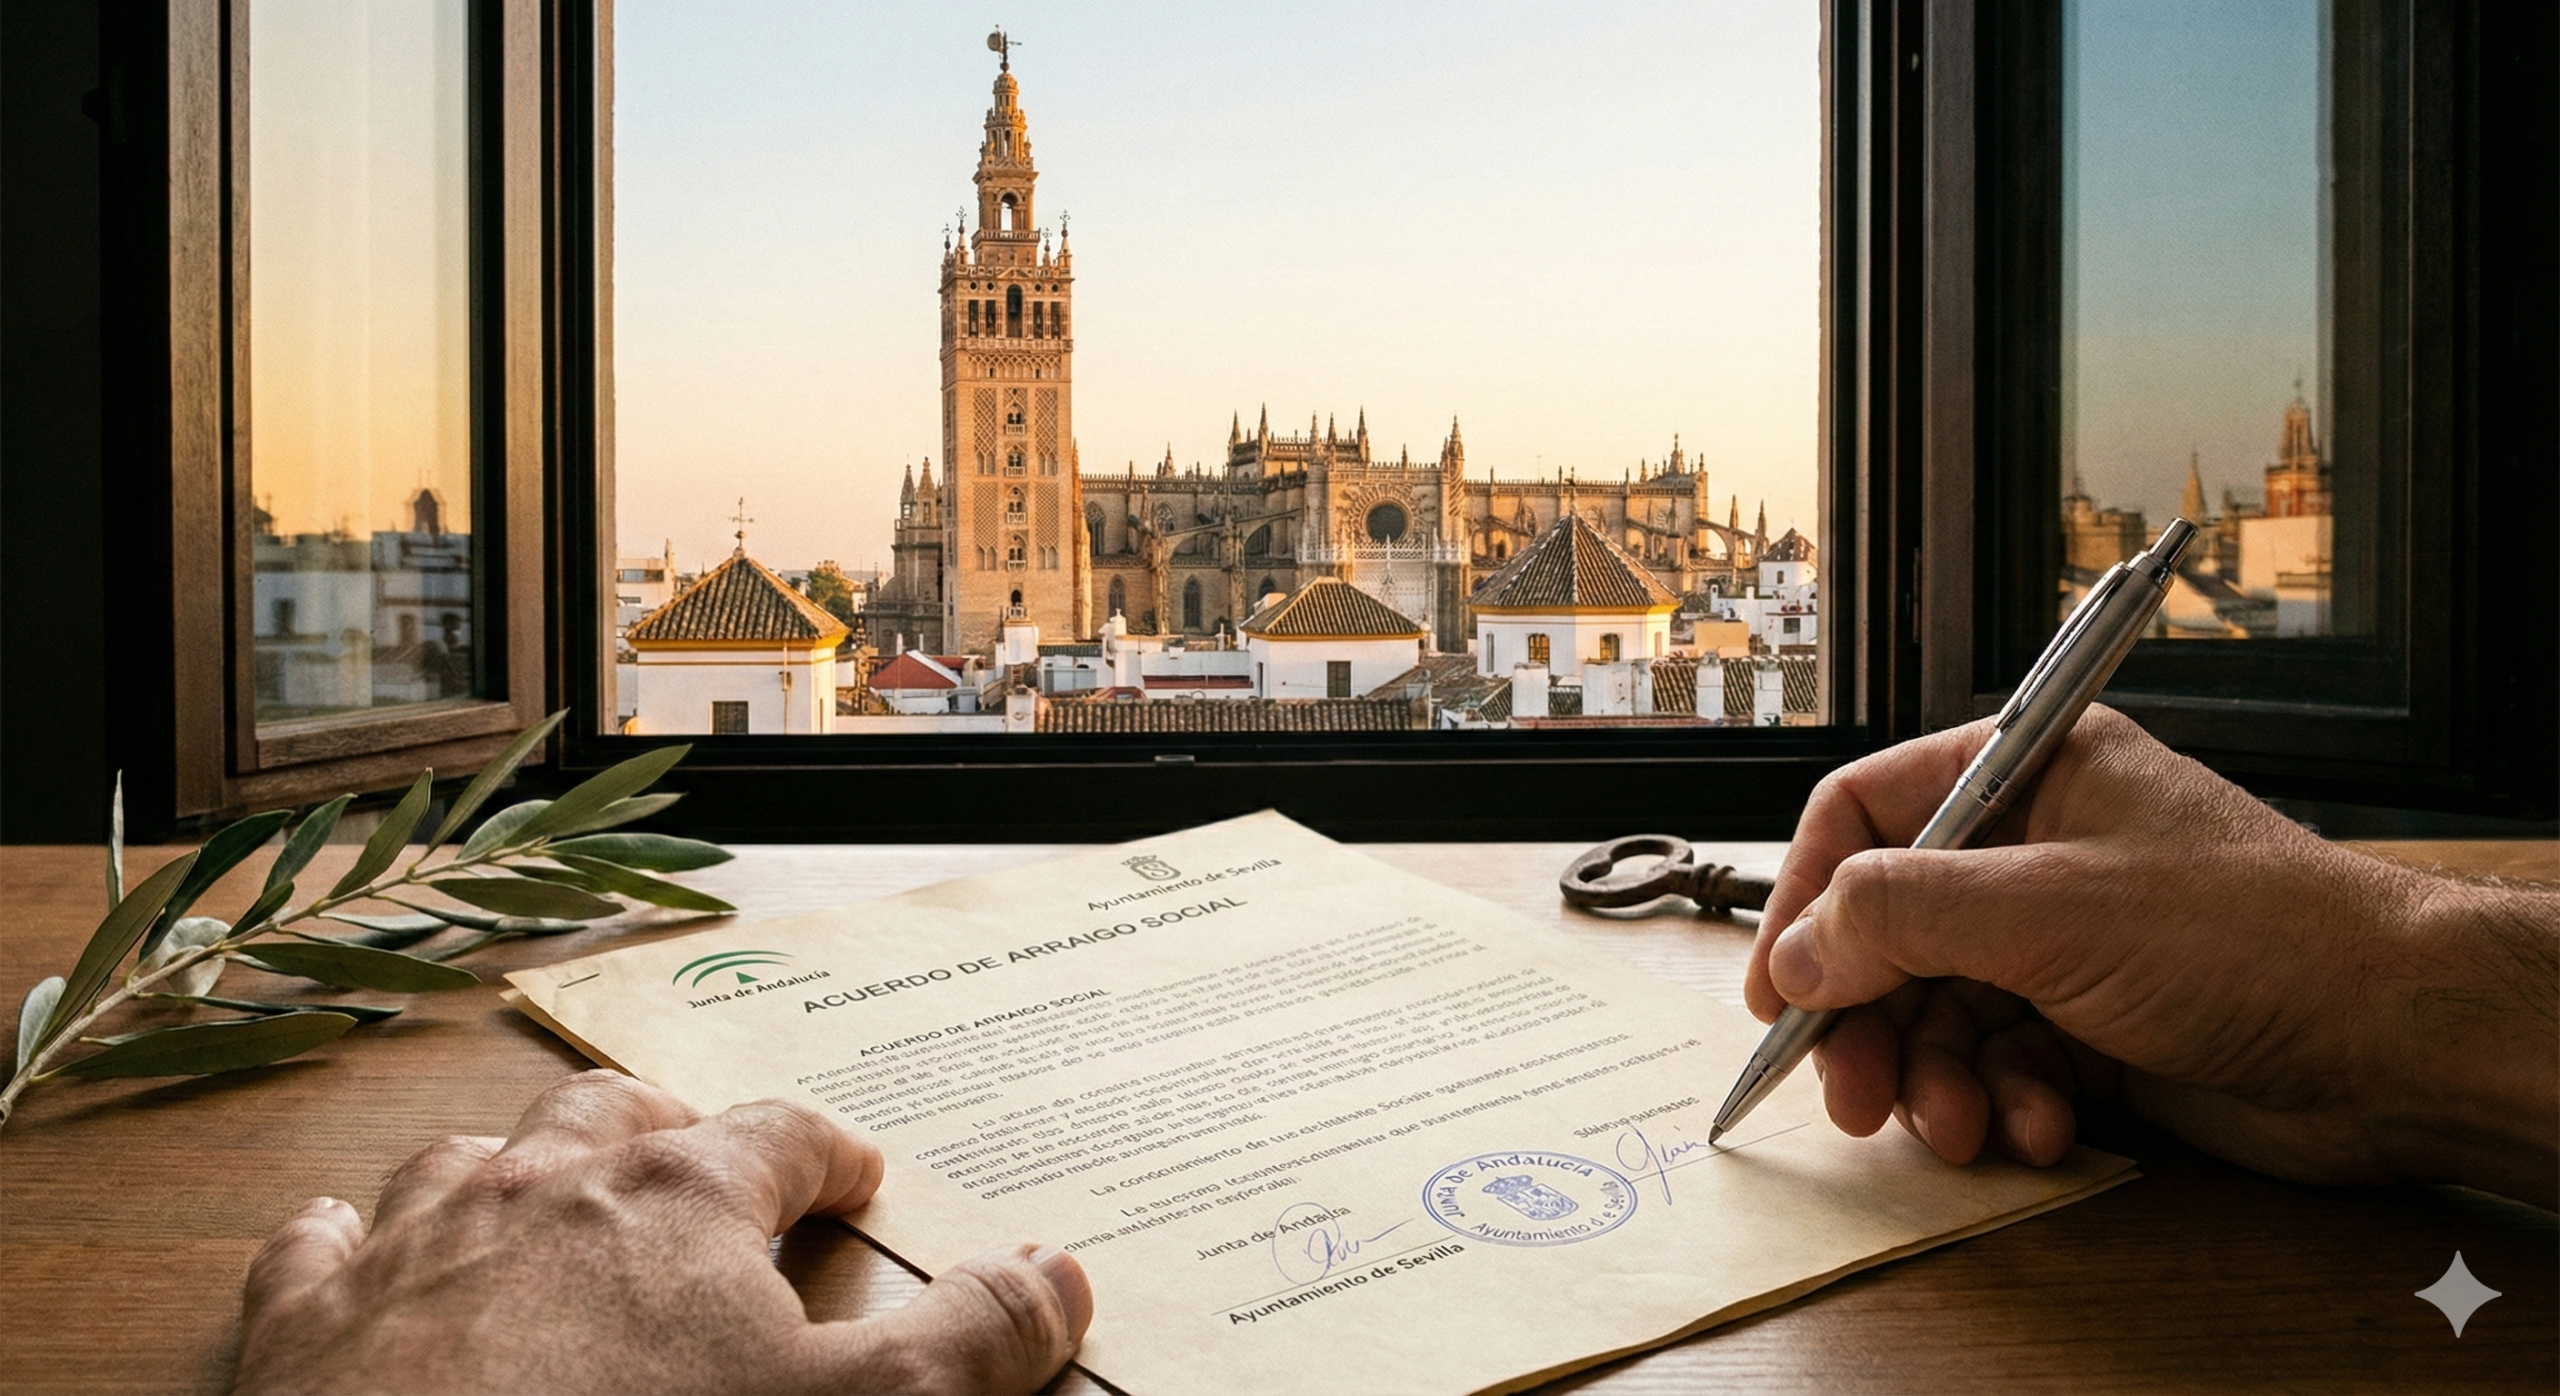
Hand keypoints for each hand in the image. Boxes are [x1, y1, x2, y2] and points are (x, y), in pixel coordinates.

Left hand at [234, 1070, 1092, 1394]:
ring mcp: (415, 1246)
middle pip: (618, 1115)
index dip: (829, 1154)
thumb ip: (970, 1343)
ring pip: (470, 1156)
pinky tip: (354, 1239)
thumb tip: (1063, 1271)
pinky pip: (321, 1242)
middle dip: (672, 1127)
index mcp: (683, 1198)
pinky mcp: (304, 1324)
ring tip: (550, 1187)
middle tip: (705, 1154)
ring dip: (517, 1164)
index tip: (855, 1180)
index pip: (782, 1135)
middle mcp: (544, 1188)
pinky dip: (351, 1236)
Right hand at [1745, 705, 2558, 1207]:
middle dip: (1870, 1022)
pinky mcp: (2093, 1029)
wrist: (2392, 1044)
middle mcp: (2035, 852)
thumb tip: (1801, 949)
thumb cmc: (2250, 935)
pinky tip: (2045, 1130)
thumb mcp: (2047, 908)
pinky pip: (2001, 1066)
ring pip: (1939, 1013)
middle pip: (1890, 933)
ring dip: (1937, 1080)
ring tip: (1962, 1126)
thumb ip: (1903, 917)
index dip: (1807, 901)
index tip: (1777, 991)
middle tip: (1852, 1094)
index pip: (1865, 815)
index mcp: (2026, 774)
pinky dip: (2008, 1107)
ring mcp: (2063, 944)